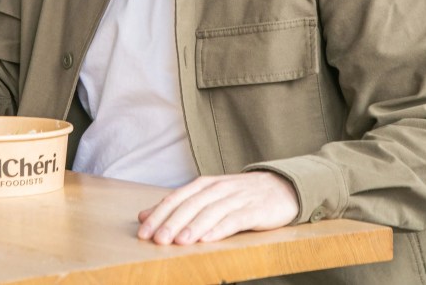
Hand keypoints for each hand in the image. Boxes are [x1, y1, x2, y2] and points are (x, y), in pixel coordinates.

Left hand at [136, 171, 298, 245]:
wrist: (282, 187)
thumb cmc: (240, 195)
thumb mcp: (207, 196)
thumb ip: (177, 206)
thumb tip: (143, 215)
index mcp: (204, 184)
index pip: (176, 198)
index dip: (158, 214)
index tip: (143, 231)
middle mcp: (218, 189)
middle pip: (190, 205)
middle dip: (172, 223)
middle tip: (157, 240)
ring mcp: (237, 198)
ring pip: (210, 212)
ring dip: (193, 227)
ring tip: (179, 242)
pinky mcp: (255, 210)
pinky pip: (235, 219)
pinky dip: (220, 229)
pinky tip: (208, 239)